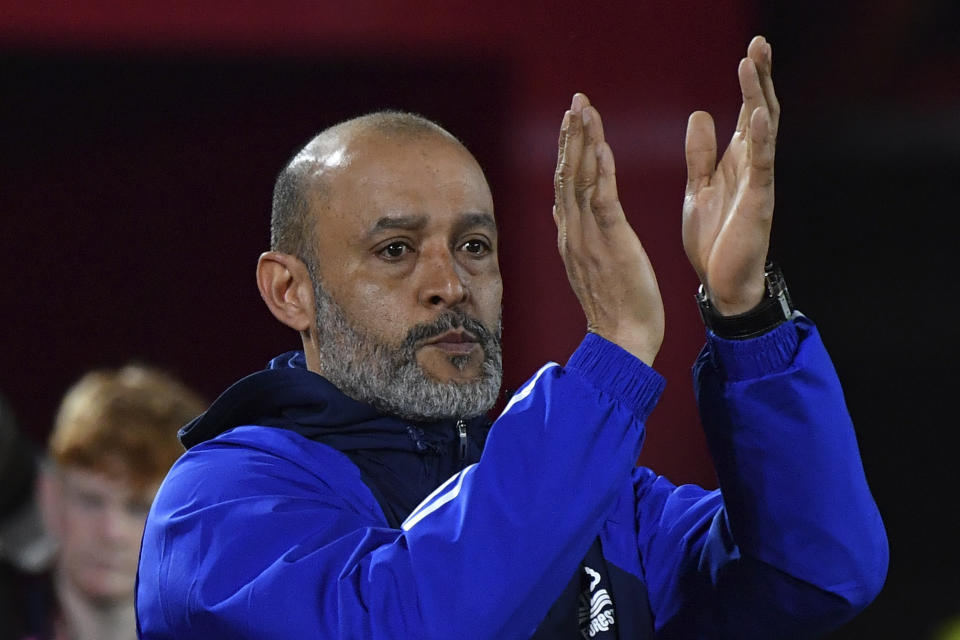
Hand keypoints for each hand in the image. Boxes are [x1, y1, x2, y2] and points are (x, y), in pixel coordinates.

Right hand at [553, 93, 663, 364]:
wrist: (622, 341)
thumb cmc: (613, 306)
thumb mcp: (586, 265)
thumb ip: (572, 233)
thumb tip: (557, 209)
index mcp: (570, 236)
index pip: (564, 183)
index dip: (566, 149)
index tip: (570, 119)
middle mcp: (573, 232)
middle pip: (567, 174)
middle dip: (571, 134)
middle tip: (576, 99)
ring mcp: (589, 237)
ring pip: (580, 180)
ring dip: (582, 142)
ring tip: (584, 109)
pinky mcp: (612, 243)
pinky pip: (603, 200)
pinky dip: (601, 171)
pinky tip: (601, 146)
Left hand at [682, 35, 779, 314]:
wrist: (721, 284)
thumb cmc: (713, 240)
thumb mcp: (698, 188)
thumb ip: (700, 154)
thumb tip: (701, 113)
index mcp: (736, 162)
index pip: (748, 113)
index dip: (749, 82)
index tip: (750, 50)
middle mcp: (752, 166)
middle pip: (760, 111)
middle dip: (759, 77)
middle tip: (759, 42)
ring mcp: (758, 182)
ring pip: (763, 130)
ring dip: (757, 95)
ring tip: (754, 62)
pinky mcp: (756, 202)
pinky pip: (761, 165)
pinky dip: (762, 138)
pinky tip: (760, 113)